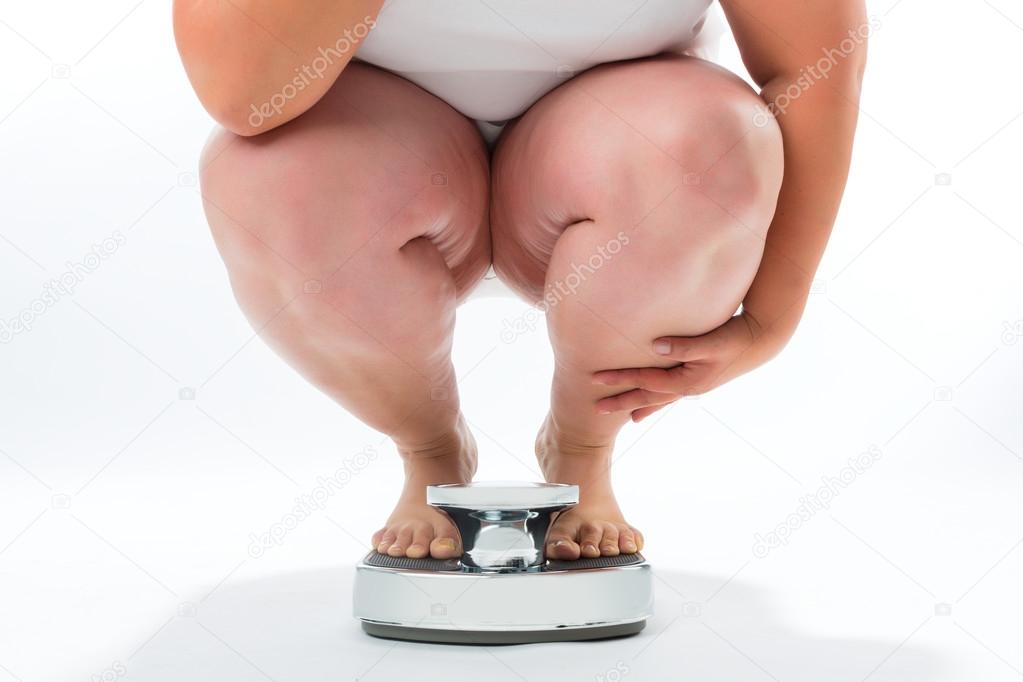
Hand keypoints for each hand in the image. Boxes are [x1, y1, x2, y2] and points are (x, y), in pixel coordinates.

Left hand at [591, 312, 786, 421]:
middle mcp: (689, 388)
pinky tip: (655, 401)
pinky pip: (672, 393)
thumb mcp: (710, 341)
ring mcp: (695, 385)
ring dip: (641, 406)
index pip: (646, 382)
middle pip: (648, 397)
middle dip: (622, 402)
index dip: (621, 380)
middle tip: (596, 409)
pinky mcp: (700, 378)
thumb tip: (654, 346)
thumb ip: (683, 346)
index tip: (596, 380)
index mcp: (688, 382)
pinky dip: (659, 399)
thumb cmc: (736, 337)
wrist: (762, 339)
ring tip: (628, 418)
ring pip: (660, 399)